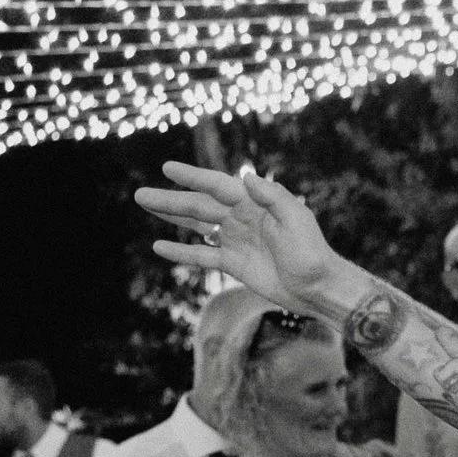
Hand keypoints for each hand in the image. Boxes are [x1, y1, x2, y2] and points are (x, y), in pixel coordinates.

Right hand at [136, 161, 353, 313]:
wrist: (317, 287)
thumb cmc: (312, 252)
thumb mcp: (297, 220)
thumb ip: (273, 197)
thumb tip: (247, 176)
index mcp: (255, 203)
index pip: (217, 186)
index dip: (192, 177)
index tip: (168, 168)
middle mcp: (242, 218)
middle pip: (199, 205)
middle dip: (170, 199)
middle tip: (140, 193)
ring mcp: (236, 240)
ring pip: (196, 225)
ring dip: (171, 216)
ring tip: (146, 206)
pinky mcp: (234, 263)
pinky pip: (202, 256)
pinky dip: (181, 252)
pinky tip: (159, 248)